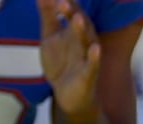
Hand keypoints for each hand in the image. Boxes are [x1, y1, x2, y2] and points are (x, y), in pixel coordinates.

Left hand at [37, 0, 100, 118]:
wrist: (68, 95)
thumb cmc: (61, 63)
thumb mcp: (50, 37)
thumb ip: (48, 15)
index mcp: (75, 29)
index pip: (72, 11)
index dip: (66, 3)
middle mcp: (84, 40)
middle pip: (81, 24)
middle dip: (73, 13)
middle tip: (62, 2)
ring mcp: (87, 57)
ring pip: (88, 42)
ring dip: (83, 31)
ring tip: (78, 19)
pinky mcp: (89, 75)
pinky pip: (93, 66)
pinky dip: (94, 58)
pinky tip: (95, 50)